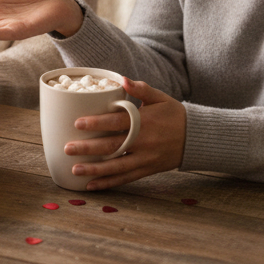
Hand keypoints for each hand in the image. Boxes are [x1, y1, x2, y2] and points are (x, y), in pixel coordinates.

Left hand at [65, 78, 186, 190]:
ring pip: (117, 167)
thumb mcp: (161, 98)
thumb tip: (122, 78)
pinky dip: (108, 183)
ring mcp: (145, 158)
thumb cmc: (174, 115)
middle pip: (113, 146)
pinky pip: (125, 178)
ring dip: (94, 170)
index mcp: (145, 121)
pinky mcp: (147, 170)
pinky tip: (91, 186)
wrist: (196, 138)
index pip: (118, 122)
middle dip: (89, 149)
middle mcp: (144, 142)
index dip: (98, 123)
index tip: (78, 123)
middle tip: (68, 148)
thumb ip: (141, 89)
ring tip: (74, 170)